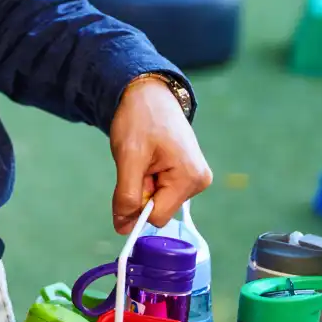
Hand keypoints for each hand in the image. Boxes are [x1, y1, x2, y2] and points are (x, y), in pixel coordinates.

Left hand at [108, 76, 211, 234]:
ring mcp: (196, 177)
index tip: (128, 177)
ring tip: (145, 155)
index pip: (157, 216)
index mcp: (191, 178)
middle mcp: (200, 181)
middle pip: (159, 208)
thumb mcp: (128, 156)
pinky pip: (162, 188)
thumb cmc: (139, 118)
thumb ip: (126, 195)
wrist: (148, 92)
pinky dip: (150, 176)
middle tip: (137, 161)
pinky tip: (150, 156)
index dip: (136, 204)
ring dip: (144, 182)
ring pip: (159, 199)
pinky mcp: (188, 172)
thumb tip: (122, 229)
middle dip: (141, 190)